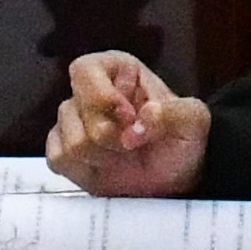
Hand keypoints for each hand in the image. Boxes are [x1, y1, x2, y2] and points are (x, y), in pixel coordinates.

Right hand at [44, 51, 209, 197]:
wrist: (176, 179)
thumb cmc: (182, 140)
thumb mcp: (193, 121)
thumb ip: (174, 113)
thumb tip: (144, 118)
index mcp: (116, 71)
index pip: (85, 70)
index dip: (101, 96)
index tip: (128, 118)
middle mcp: (89, 92)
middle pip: (71, 109)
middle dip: (107, 135)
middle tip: (133, 144)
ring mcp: (73, 123)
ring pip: (68, 140)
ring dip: (100, 156)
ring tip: (124, 156)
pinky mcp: (66, 152)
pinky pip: (57, 159)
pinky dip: (84, 169)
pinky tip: (106, 168)